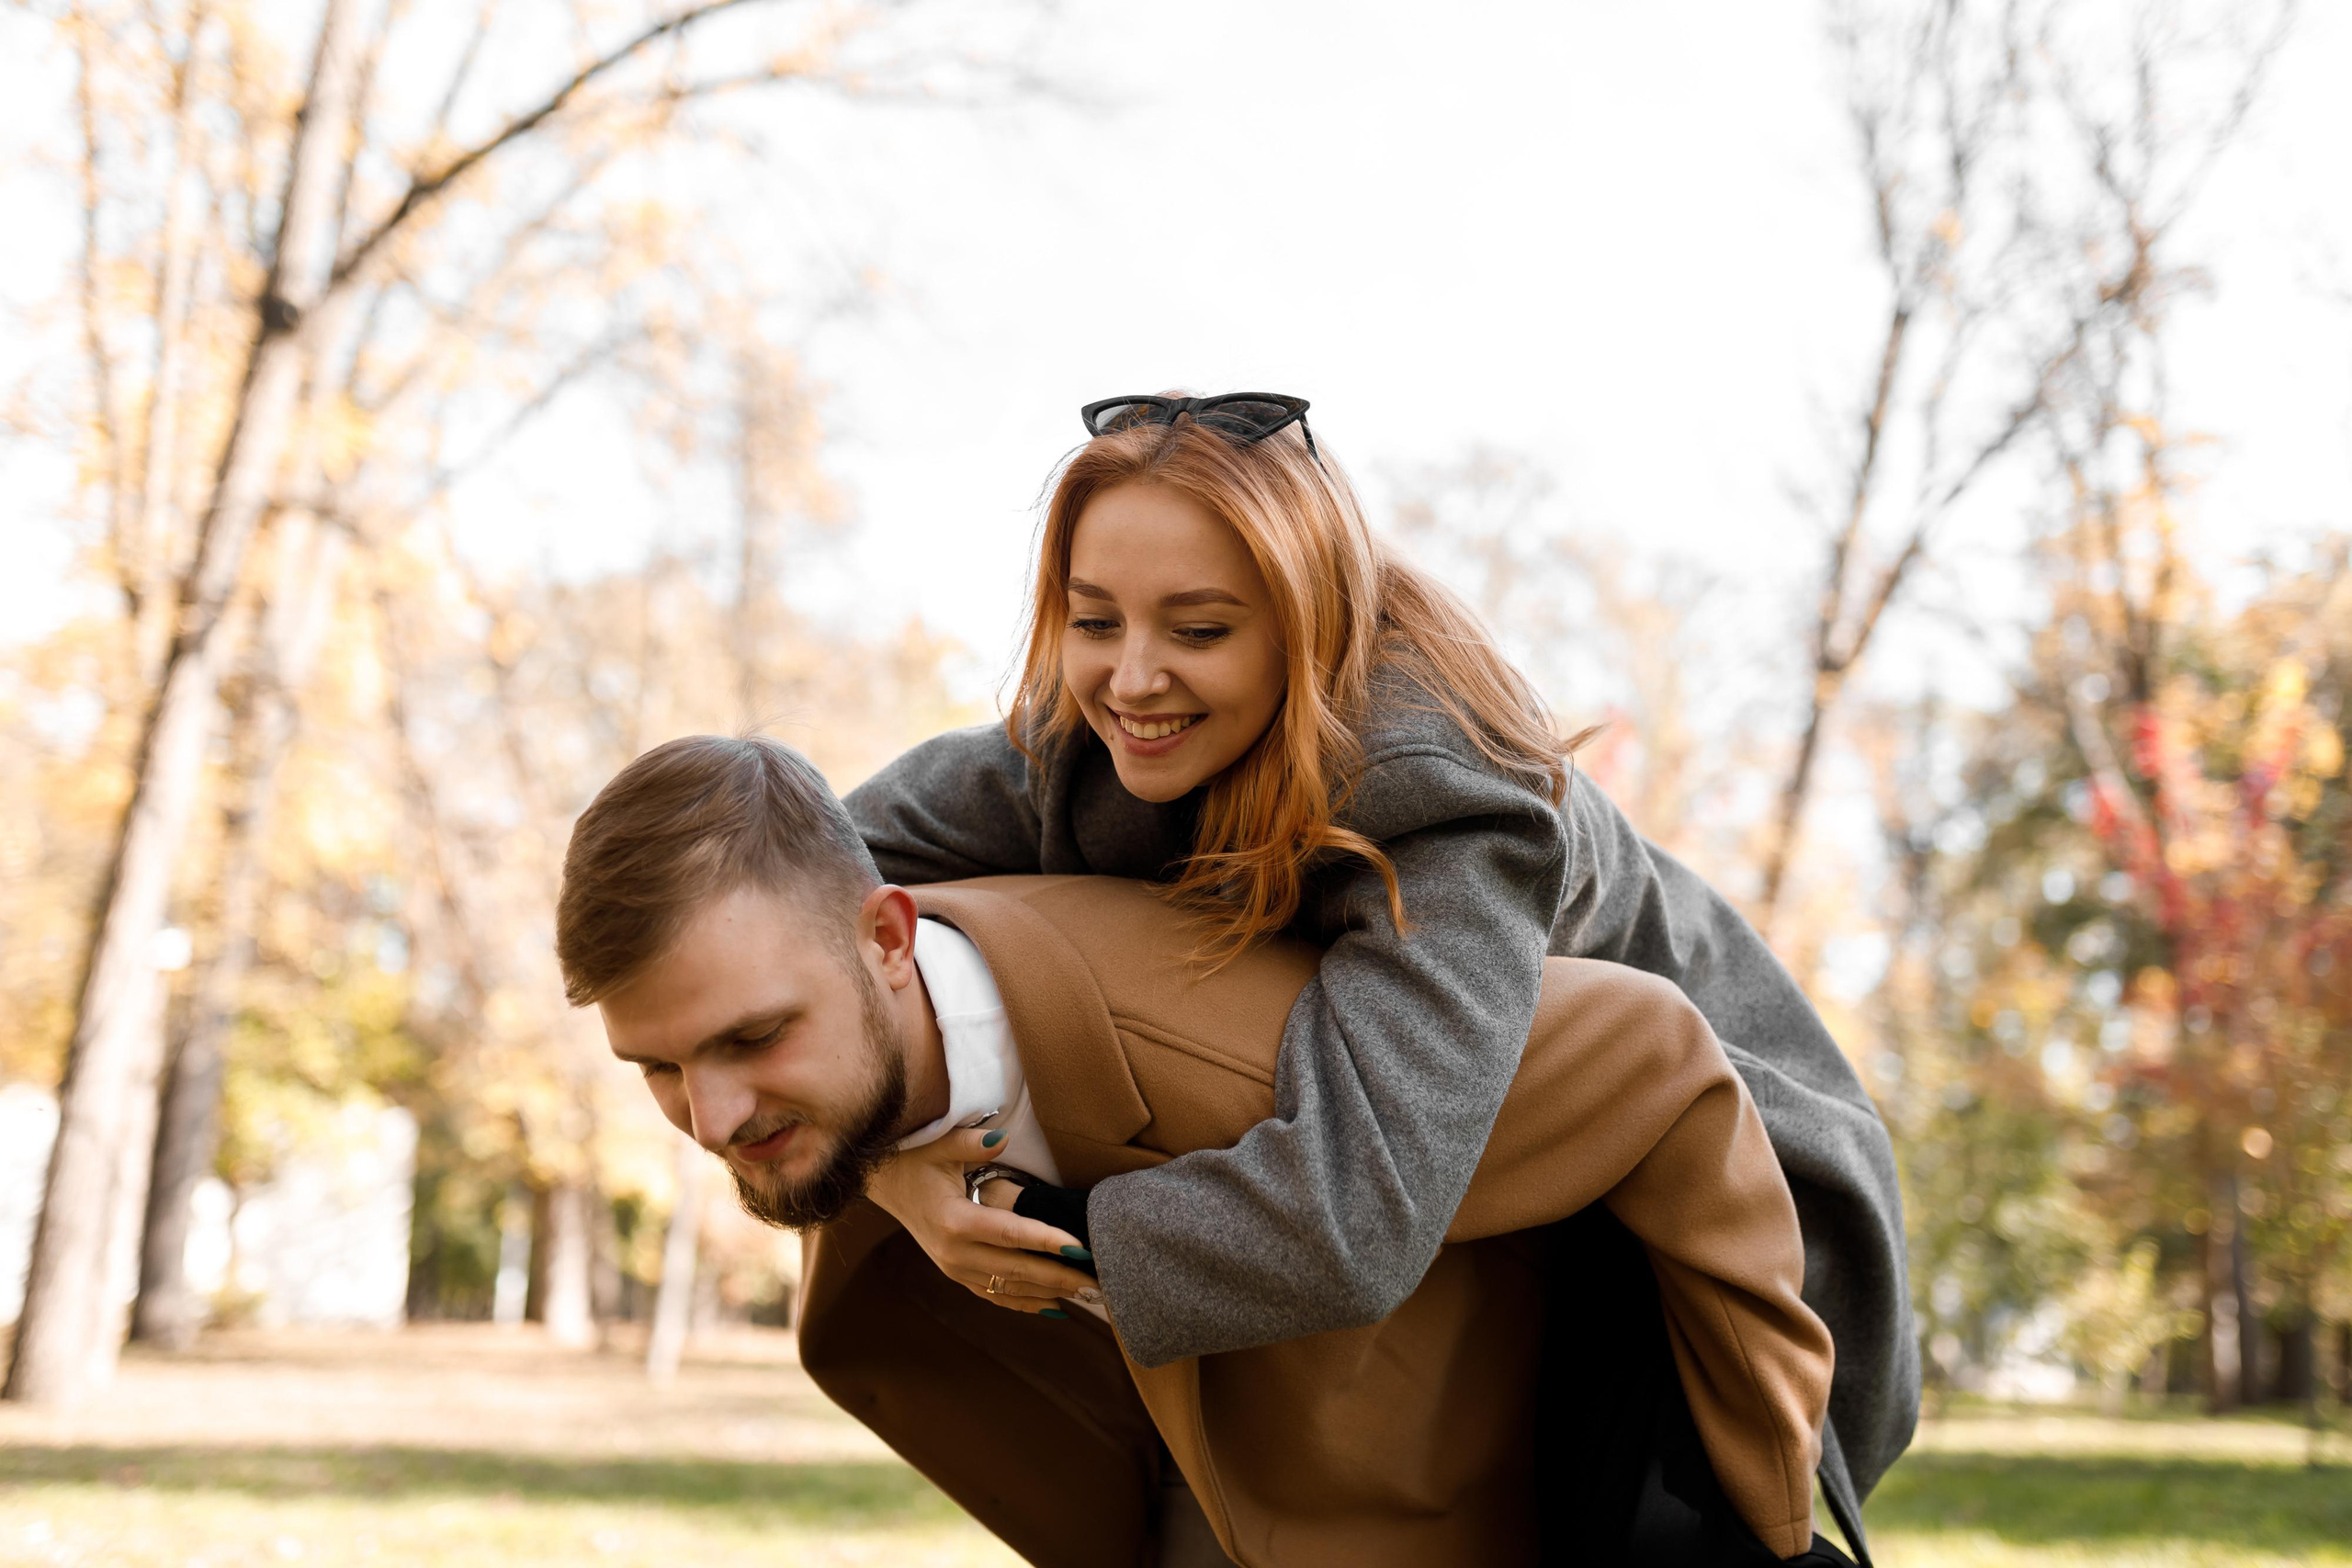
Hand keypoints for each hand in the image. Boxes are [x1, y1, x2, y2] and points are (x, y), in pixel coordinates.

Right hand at [862, 1128, 1100, 1314]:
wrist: (883, 1183)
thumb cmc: (915, 1159)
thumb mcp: (940, 1144)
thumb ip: (973, 1143)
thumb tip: (1002, 1137)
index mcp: (953, 1220)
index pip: (1010, 1234)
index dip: (1047, 1241)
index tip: (1081, 1248)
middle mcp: (953, 1252)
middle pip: (1016, 1269)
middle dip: (1060, 1275)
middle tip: (1098, 1279)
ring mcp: (953, 1268)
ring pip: (1008, 1289)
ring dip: (1048, 1292)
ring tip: (1086, 1294)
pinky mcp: (954, 1274)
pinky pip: (993, 1295)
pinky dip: (1024, 1303)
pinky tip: (1053, 1307)